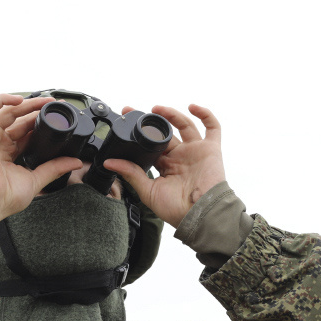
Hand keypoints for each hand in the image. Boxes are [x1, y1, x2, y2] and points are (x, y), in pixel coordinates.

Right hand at [0, 94, 83, 220]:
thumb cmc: (5, 197)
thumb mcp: (36, 180)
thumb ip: (54, 169)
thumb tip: (75, 163)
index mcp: (10, 154)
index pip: (26, 132)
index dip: (39, 122)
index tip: (55, 117)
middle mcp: (0, 143)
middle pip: (19, 119)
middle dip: (36, 110)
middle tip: (53, 105)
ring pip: (7, 111)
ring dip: (25, 103)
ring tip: (43, 101)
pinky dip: (1, 99)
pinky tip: (18, 100)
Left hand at [102, 104, 226, 228]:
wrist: (199, 214)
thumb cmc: (176, 209)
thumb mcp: (148, 191)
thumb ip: (131, 174)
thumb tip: (108, 163)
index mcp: (166, 166)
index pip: (151, 144)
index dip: (140, 133)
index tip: (126, 120)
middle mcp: (180, 157)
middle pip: (166, 133)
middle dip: (152, 121)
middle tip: (136, 112)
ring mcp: (196, 151)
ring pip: (184, 125)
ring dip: (171, 114)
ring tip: (156, 109)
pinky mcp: (210, 149)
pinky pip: (212, 127)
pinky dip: (205, 114)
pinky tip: (192, 106)